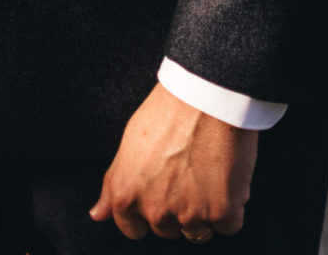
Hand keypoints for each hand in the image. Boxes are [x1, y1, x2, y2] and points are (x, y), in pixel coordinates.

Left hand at [90, 84, 258, 240]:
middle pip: (165, 229)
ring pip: (196, 231)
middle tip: (183, 172)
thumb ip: (113, 185)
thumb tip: (98, 214)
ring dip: (201, 211)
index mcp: (127, 194)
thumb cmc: (167, 112)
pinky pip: (227, 225)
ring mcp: (190, 216)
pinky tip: (224, 176)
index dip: (143, 213)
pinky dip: (229, 206)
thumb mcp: (128, 144)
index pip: (131, 228)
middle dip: (173, 208)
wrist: (206, 96)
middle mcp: (156, 211)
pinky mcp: (223, 214)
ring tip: (203, 171)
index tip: (155, 196)